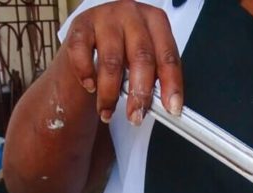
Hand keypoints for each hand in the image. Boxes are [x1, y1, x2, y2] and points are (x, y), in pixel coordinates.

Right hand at [62, 0, 183, 125]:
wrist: (91, 39)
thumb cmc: (123, 49)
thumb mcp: (144, 60)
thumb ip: (155, 79)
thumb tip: (166, 108)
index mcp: (155, 21)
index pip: (167, 55)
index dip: (171, 84)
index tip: (172, 108)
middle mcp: (132, 14)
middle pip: (141, 57)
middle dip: (139, 93)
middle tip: (136, 116)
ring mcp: (105, 17)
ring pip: (111, 61)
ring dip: (109, 94)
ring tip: (107, 112)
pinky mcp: (81, 26)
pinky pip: (82, 53)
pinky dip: (86, 74)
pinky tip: (90, 87)